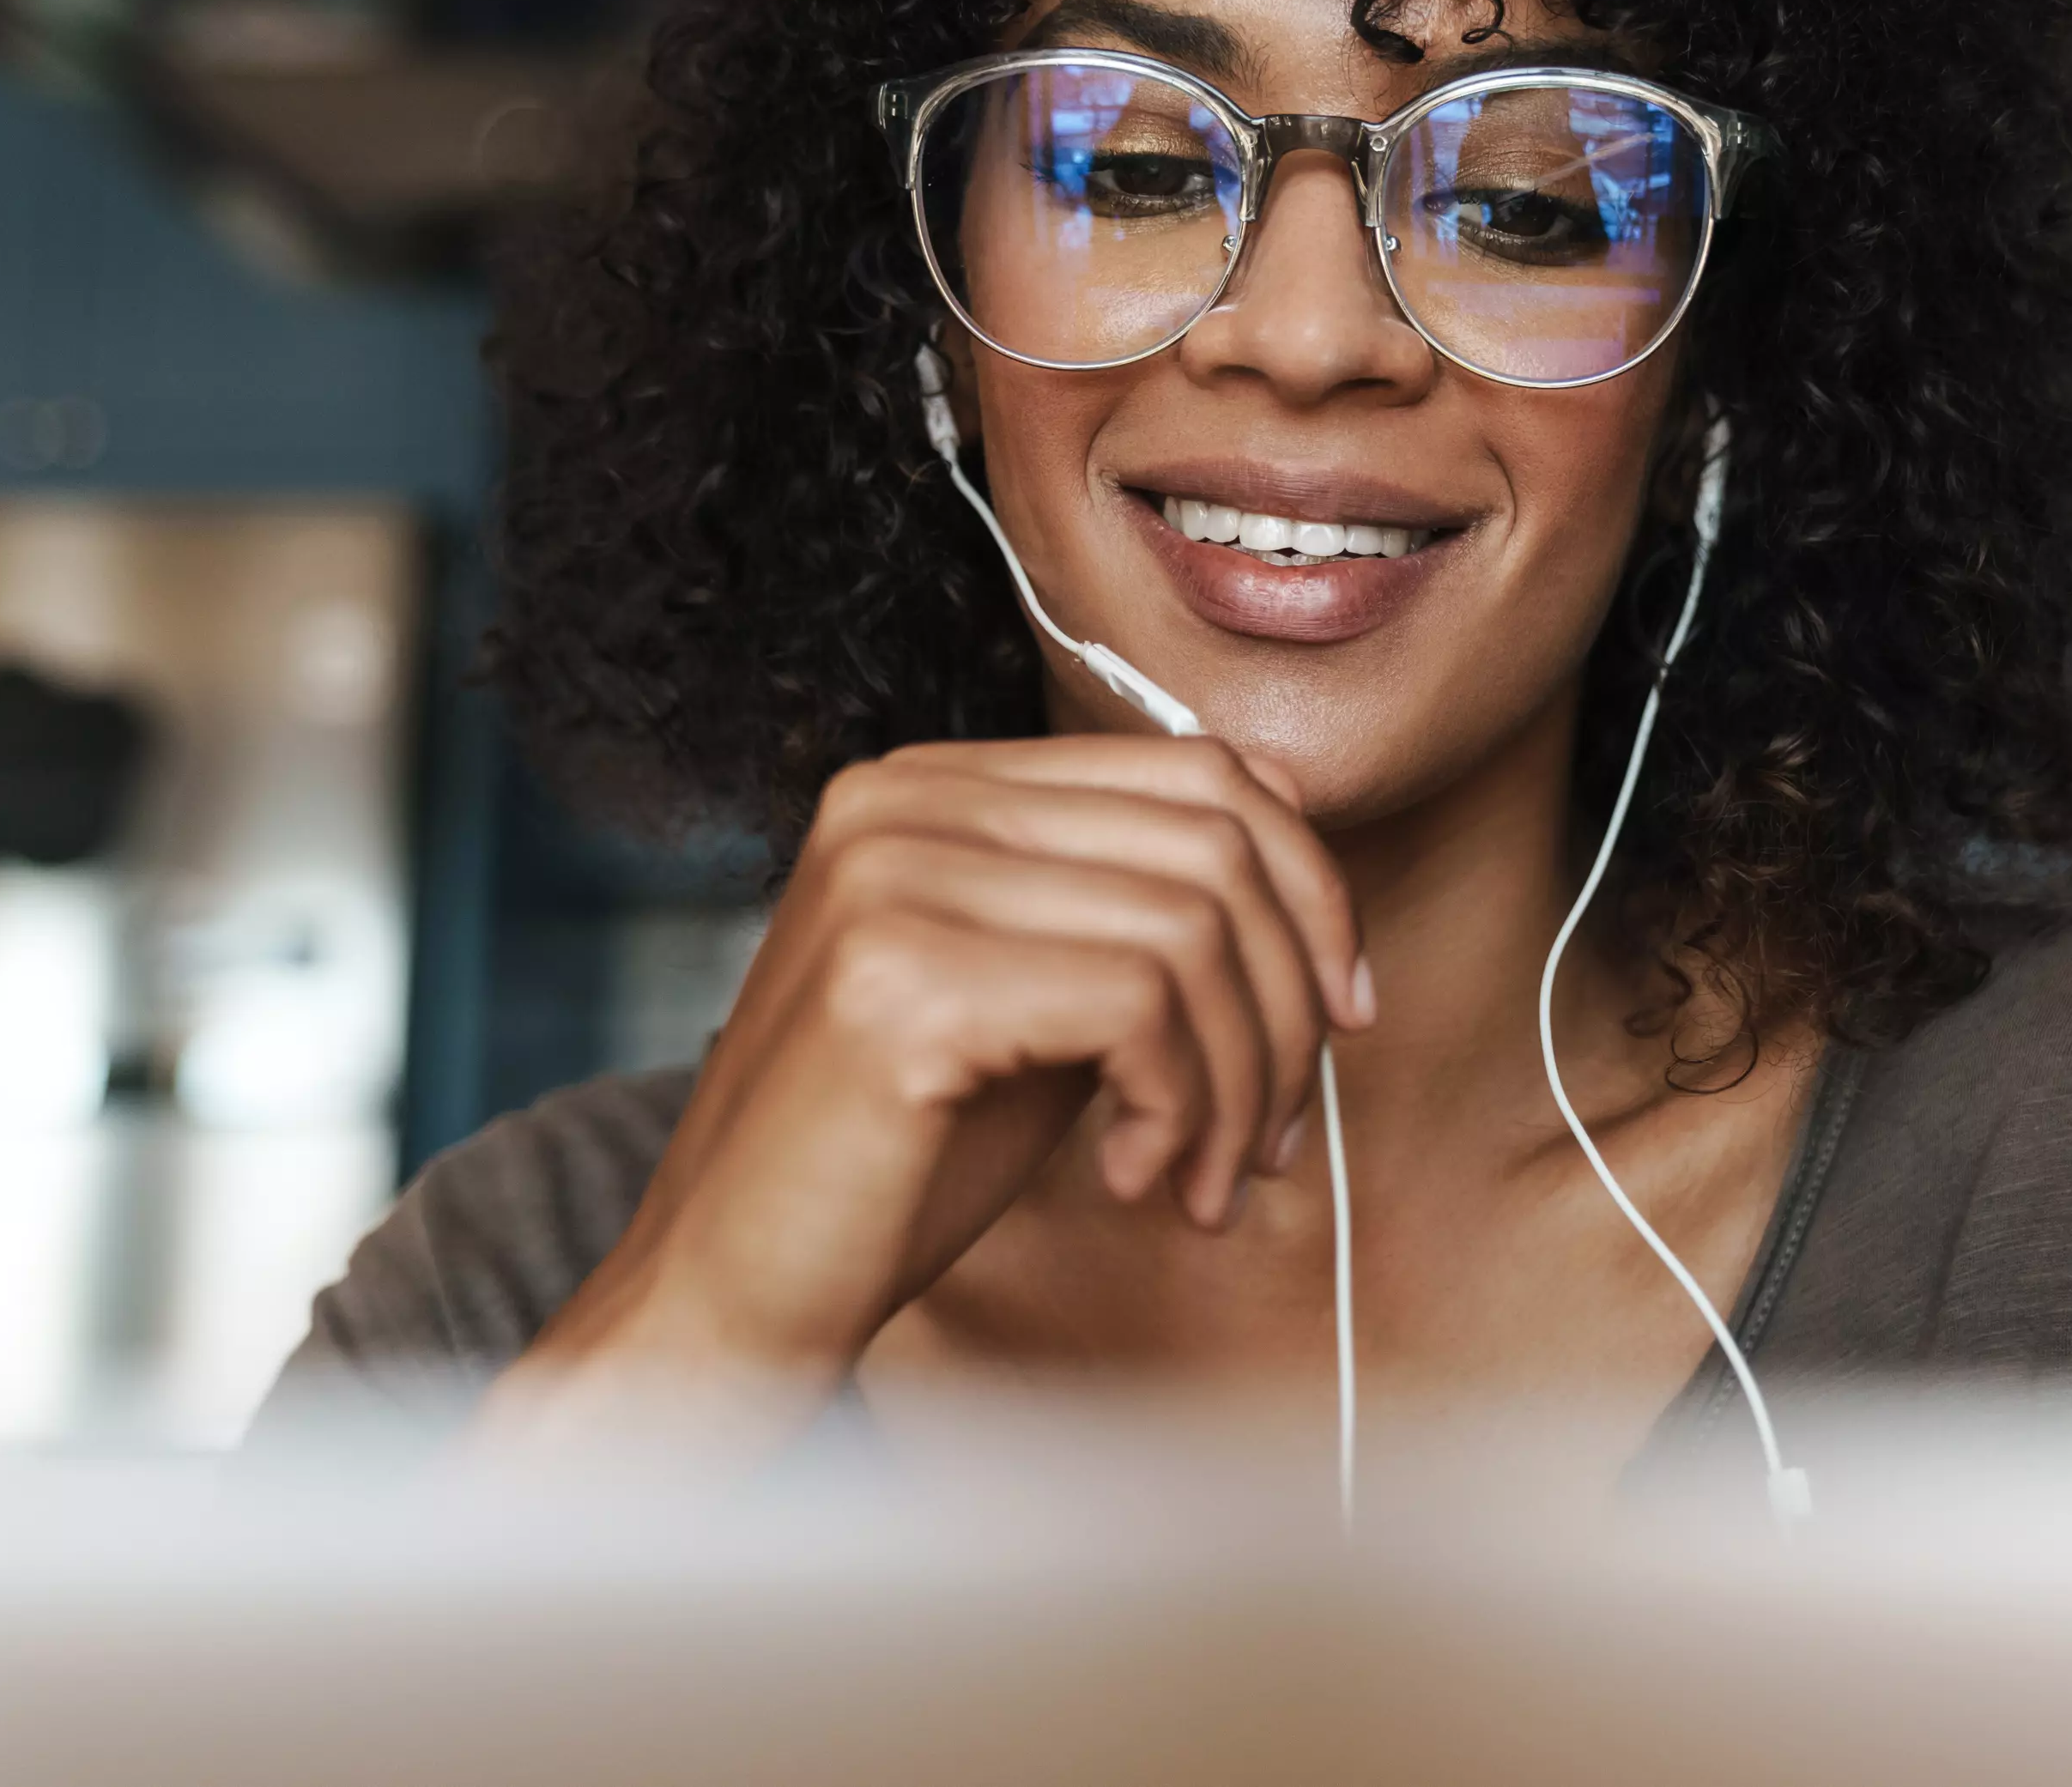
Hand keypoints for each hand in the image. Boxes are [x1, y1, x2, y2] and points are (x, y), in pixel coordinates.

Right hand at [476, 735, 1368, 1448]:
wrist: (729, 1302)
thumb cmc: (895, 1170)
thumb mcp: (1042, 1007)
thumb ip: (1136, 916)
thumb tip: (1302, 848)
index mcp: (931, 785)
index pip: (1200, 769)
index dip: (1309, 889)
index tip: (1342, 1014)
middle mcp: (901, 802)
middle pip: (1216, 843)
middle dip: (1290, 1002)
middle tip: (1273, 1134)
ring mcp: (890, 880)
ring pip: (1194, 933)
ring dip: (1241, 1079)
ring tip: (1206, 1178)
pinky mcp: (898, 983)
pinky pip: (1141, 1008)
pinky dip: (1179, 1107)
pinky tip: (1134, 1181)